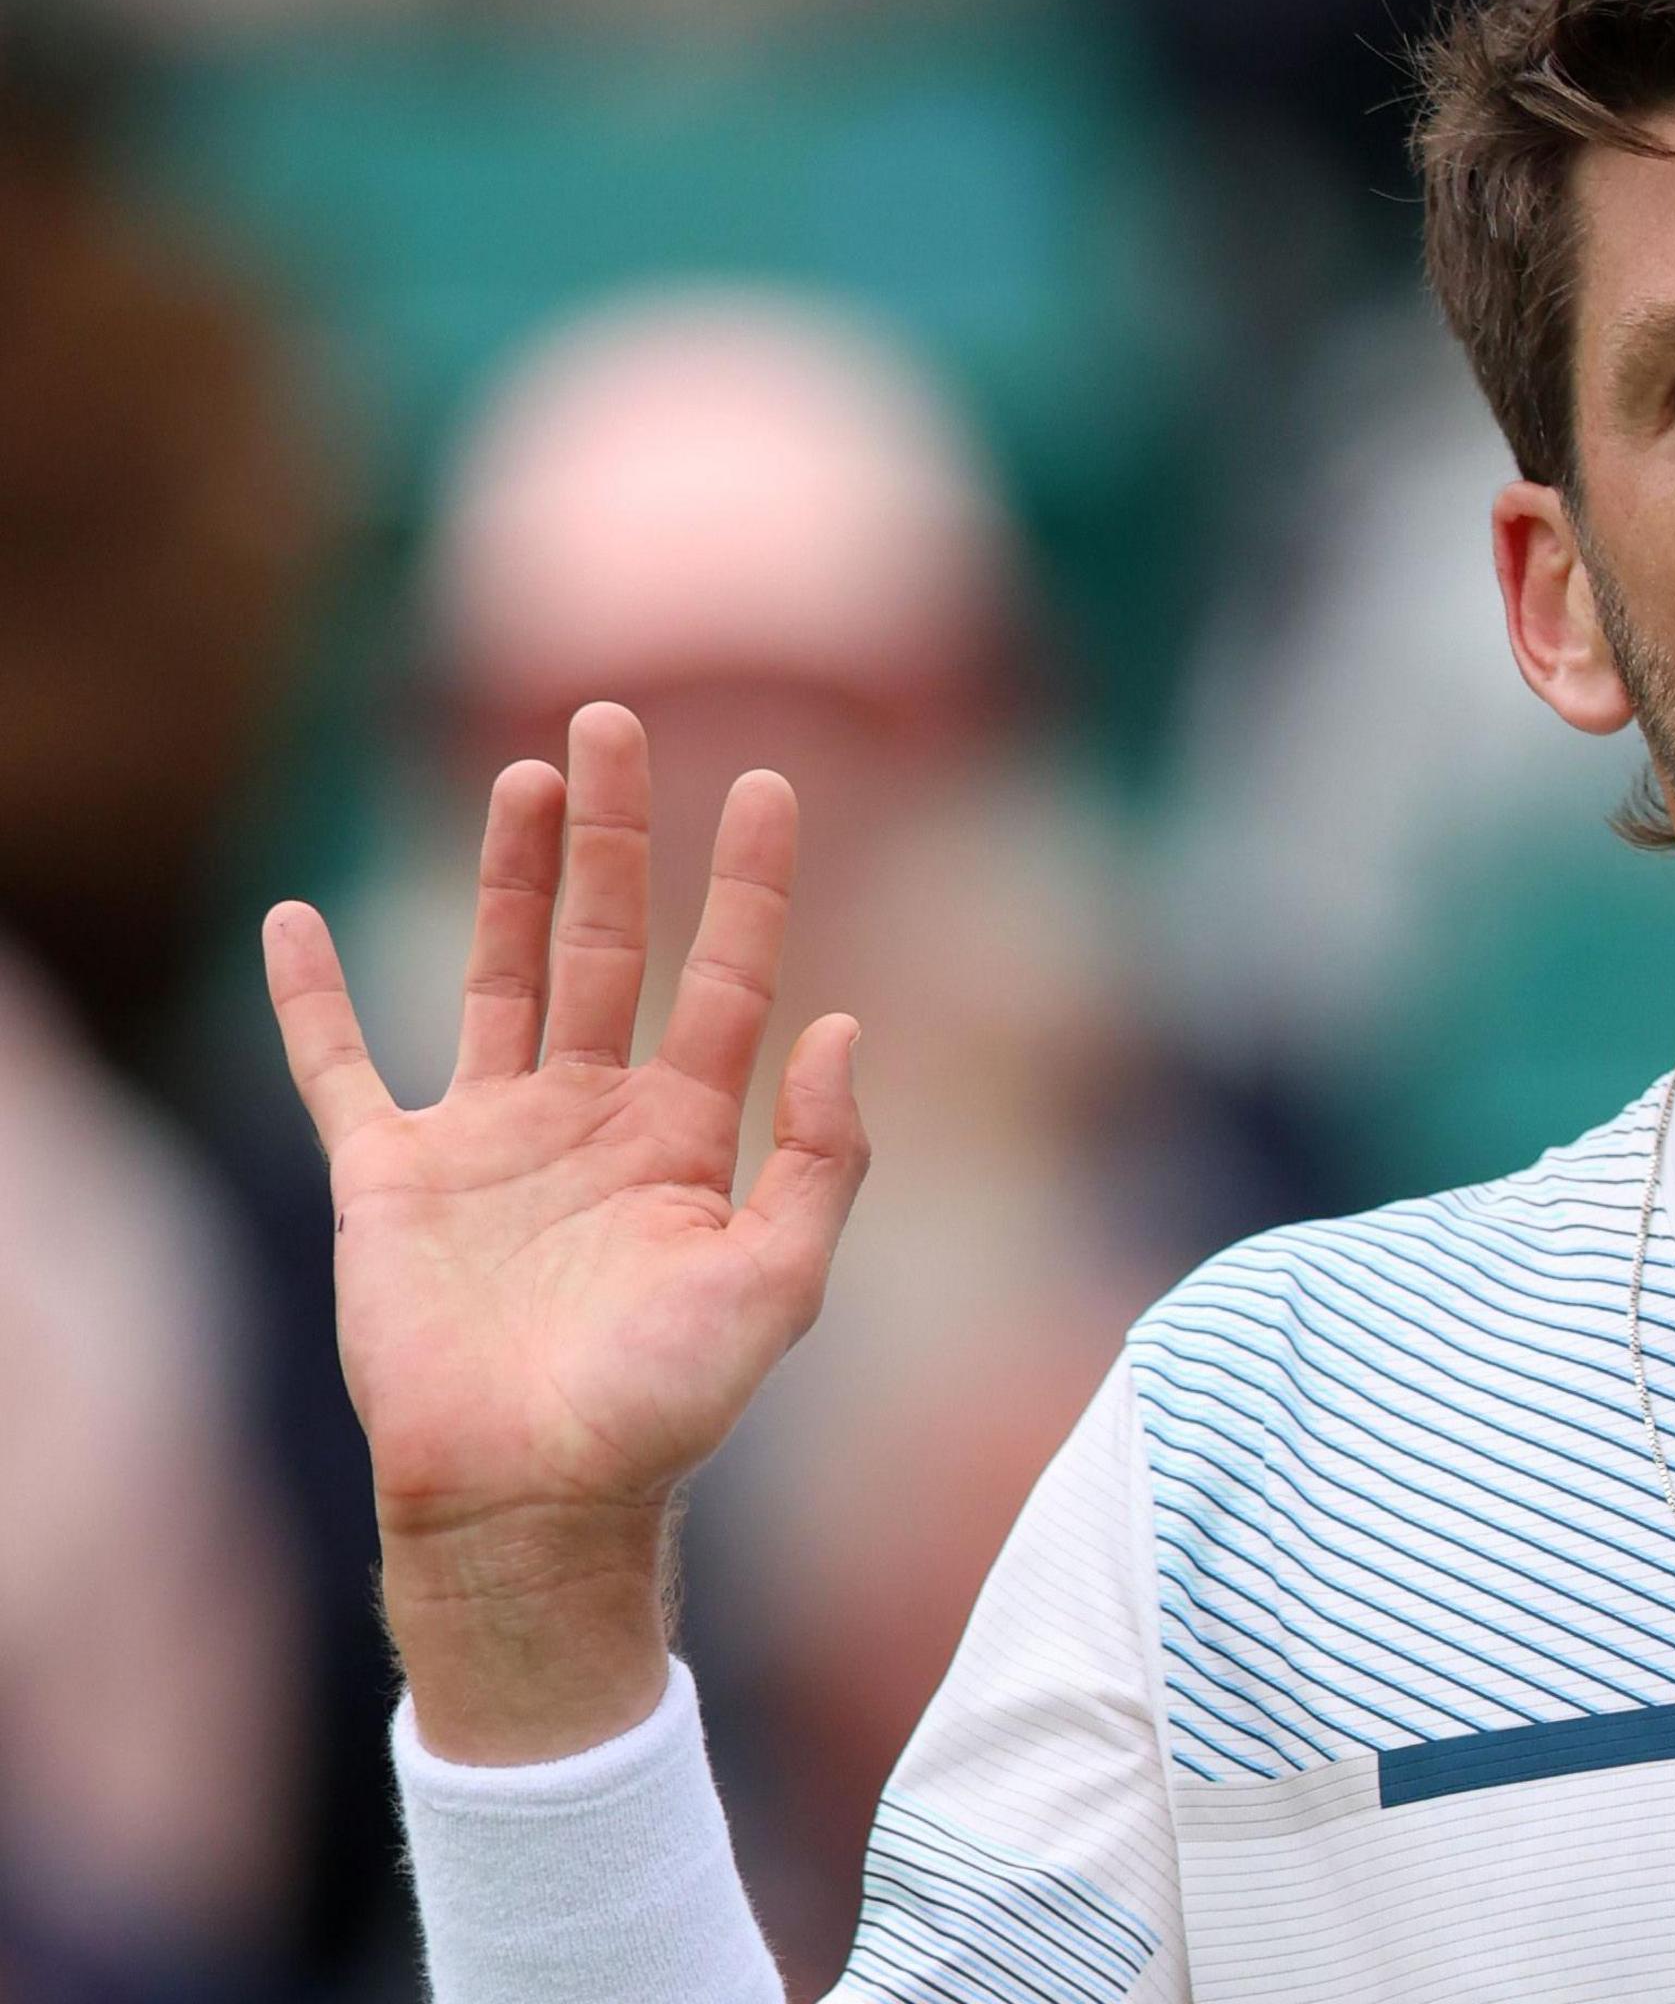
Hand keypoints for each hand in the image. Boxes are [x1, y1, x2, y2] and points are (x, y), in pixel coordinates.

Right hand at [263, 703, 867, 1761]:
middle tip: (612, 718)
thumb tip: (846, 1026)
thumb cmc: (665, 1409)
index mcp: (688, 1139)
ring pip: (498, 971)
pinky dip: (309, 999)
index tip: (767, 783)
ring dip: (508, 873)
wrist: (534, 1498)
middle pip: (608, 942)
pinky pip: (339, 1068)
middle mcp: (592, 1119)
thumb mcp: (781, 1285)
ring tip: (524, 773)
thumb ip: (825, 1160)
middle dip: (614, 835)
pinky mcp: (389, 1177)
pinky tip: (287, 921)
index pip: (727, 979)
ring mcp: (489, 1140)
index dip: (748, 884)